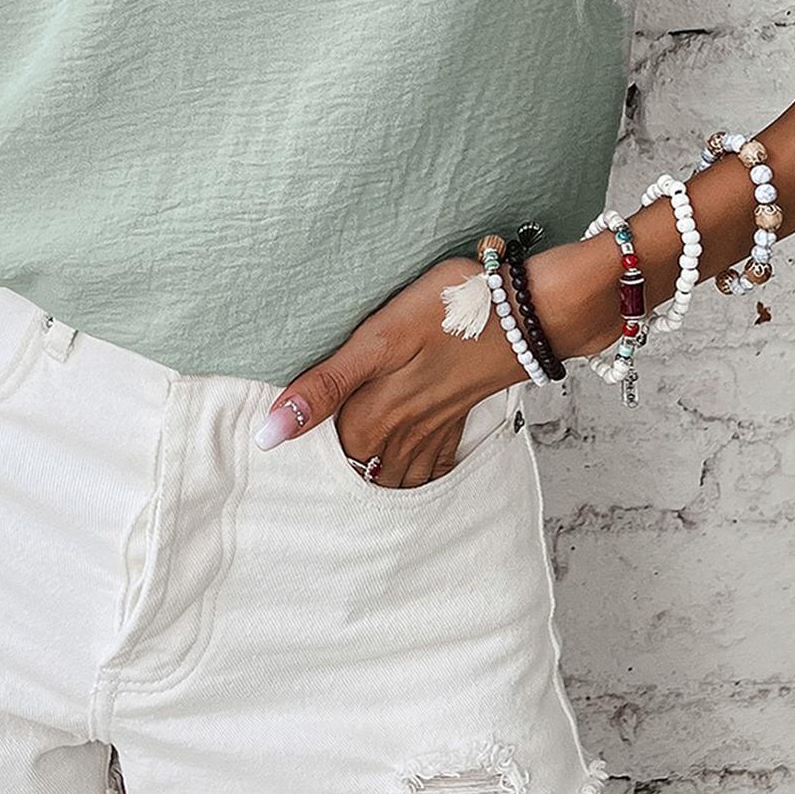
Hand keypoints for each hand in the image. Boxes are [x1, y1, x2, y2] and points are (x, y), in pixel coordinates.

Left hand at [254, 255, 535, 487]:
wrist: (525, 312)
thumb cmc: (449, 313)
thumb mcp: (376, 341)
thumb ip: (324, 387)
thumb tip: (269, 434)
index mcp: (374, 418)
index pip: (324, 457)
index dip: (300, 458)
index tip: (278, 460)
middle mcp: (401, 434)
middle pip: (357, 473)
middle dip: (334, 476)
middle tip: (305, 477)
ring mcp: (433, 430)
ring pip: (393, 478)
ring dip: (371, 481)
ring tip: (347, 478)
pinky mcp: (456, 418)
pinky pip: (431, 467)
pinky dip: (414, 477)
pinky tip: (405, 474)